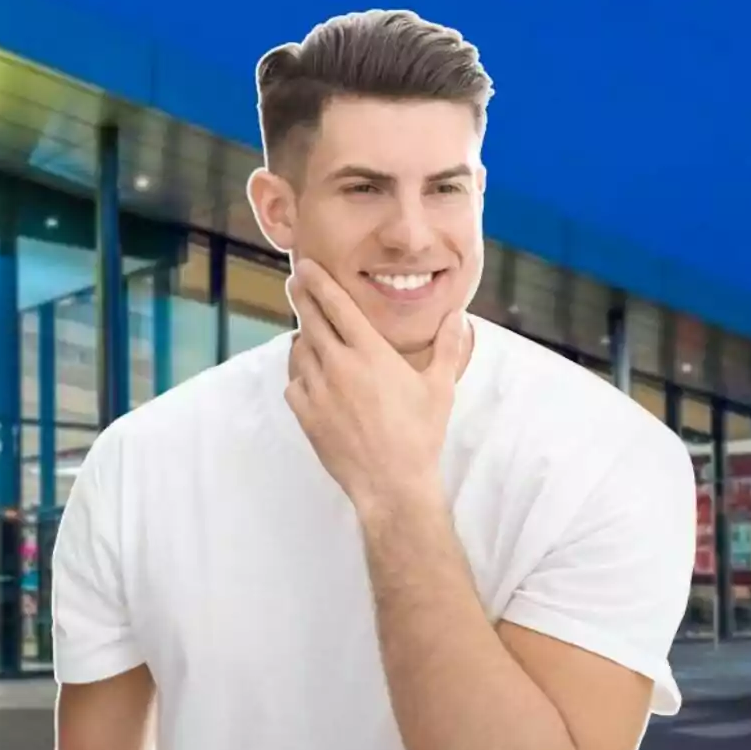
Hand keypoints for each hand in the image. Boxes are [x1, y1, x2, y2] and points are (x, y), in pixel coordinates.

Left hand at [285, 259, 465, 516]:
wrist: (392, 483)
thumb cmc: (420, 435)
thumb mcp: (440, 387)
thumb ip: (448, 346)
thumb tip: (457, 316)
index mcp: (370, 352)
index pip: (337, 305)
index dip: (319, 282)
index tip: (306, 266)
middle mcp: (339, 365)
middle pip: (311, 320)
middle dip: (302, 297)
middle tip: (295, 282)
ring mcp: (318, 390)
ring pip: (299, 350)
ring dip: (303, 336)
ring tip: (309, 331)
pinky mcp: (306, 415)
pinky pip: (293, 382)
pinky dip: (299, 373)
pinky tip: (308, 373)